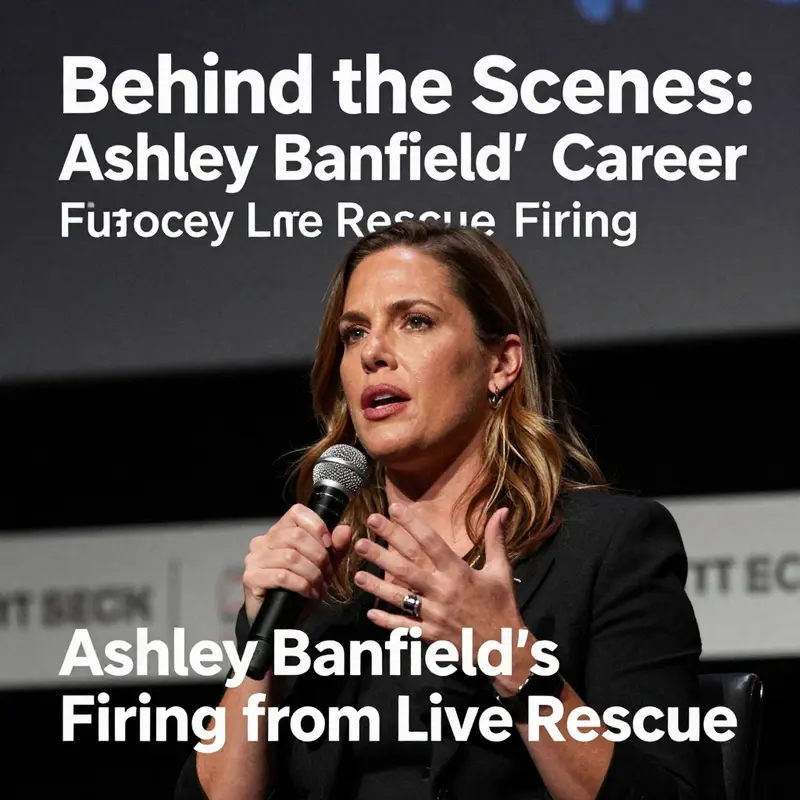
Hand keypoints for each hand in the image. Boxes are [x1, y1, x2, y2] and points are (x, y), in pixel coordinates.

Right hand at [243, 504, 352, 623]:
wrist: (280, 618)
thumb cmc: (299, 587)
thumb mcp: (323, 566)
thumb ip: (335, 547)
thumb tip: (345, 529)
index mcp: (280, 531)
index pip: (297, 512)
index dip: (317, 526)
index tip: (329, 545)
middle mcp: (264, 541)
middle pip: (296, 536)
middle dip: (319, 556)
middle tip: (328, 574)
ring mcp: (255, 558)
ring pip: (291, 557)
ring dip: (312, 573)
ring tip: (320, 586)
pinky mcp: (251, 577)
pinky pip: (282, 576)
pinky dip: (302, 585)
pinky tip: (309, 593)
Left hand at [353, 503, 526, 665]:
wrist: (506, 648)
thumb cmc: (502, 605)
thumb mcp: (501, 571)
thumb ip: (496, 539)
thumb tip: (503, 510)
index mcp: (459, 573)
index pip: (431, 543)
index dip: (411, 524)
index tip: (393, 508)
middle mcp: (444, 592)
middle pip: (407, 568)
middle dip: (383, 550)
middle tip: (363, 535)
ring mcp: (435, 615)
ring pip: (400, 598)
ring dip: (377, 585)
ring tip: (356, 574)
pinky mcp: (431, 636)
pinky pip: (405, 627)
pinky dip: (387, 621)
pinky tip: (371, 612)